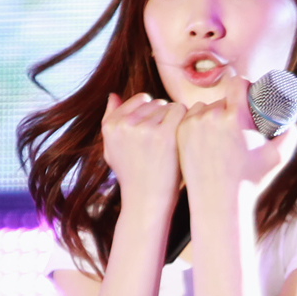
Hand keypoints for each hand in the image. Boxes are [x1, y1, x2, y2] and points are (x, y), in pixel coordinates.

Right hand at [101, 91, 185, 215]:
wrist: (147, 201)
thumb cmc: (133, 176)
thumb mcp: (112, 149)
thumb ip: (110, 121)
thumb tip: (112, 94)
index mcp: (111, 125)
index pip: (140, 99)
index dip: (153, 113)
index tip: (158, 131)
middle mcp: (124, 124)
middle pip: (156, 102)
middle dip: (165, 117)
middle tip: (167, 141)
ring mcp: (144, 128)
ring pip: (169, 106)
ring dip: (176, 120)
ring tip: (174, 143)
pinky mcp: (164, 134)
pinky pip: (180, 111)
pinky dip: (186, 121)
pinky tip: (185, 137)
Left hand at [176, 70, 296, 204]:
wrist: (218, 203)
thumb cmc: (250, 182)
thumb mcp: (277, 158)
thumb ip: (290, 137)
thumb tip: (292, 123)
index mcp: (234, 116)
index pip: (237, 83)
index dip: (243, 85)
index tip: (246, 91)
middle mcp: (211, 116)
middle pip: (222, 99)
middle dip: (229, 107)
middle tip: (236, 119)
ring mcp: (192, 125)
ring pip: (204, 108)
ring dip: (211, 113)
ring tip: (219, 127)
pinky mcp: (179, 134)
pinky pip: (189, 117)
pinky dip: (196, 121)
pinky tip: (202, 128)